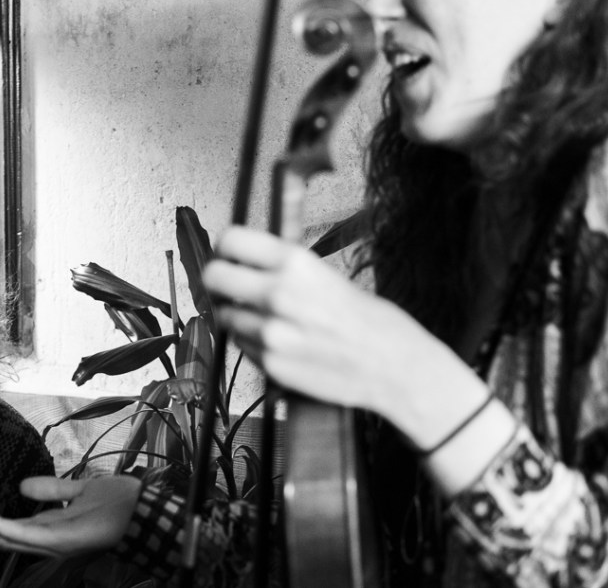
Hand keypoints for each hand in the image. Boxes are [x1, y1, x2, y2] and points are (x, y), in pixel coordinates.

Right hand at [0, 475, 141, 557]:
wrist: (144, 510)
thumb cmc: (118, 504)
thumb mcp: (79, 489)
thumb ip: (52, 490)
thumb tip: (22, 486)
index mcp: (47, 526)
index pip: (3, 527)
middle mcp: (44, 538)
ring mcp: (50, 541)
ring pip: (2, 538)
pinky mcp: (59, 540)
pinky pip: (23, 536)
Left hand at [202, 226, 486, 447]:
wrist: (394, 367)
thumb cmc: (367, 320)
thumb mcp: (325, 274)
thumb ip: (282, 266)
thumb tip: (243, 254)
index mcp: (294, 262)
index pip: (230, 240)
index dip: (224, 248)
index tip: (226, 256)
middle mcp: (277, 294)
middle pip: (213, 277)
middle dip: (217, 282)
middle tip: (228, 288)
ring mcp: (271, 333)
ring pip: (225, 316)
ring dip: (238, 316)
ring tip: (268, 320)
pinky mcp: (270, 364)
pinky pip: (241, 346)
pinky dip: (252, 344)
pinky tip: (281, 343)